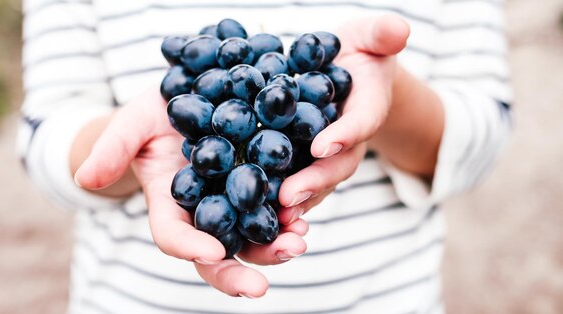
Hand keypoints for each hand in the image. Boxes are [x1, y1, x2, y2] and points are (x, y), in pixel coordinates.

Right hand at [74, 88, 306, 297]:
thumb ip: (111, 149)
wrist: (185, 101)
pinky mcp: (259, 180)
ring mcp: (232, 199)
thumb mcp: (130, 125)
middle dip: (239, 271)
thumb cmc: (150, 118)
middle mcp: (203, 211)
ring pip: (253, 234)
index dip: (189, 247)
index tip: (211, 253)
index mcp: (169, 205)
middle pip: (219, 252)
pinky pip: (276, 202)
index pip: (174, 237)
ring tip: (297, 243)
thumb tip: (85, 178)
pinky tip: (306, 211)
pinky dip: (291, 210)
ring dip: (275, 245)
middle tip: (259, 287)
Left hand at [278, 15, 409, 224]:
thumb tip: (399, 30)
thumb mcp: (371, 36)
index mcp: (367, 107)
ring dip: (297, 200)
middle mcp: (349, 138)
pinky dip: (280, 196)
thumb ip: (383, 33)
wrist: (350, 71)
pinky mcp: (307, 159)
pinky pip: (297, 180)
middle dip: (314, 181)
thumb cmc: (360, 52)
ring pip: (317, 181)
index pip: (361, 123)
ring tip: (273, 215)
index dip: (345, 135)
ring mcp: (329, 153)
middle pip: (337, 165)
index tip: (324, 146)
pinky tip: (257, 209)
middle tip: (289, 197)